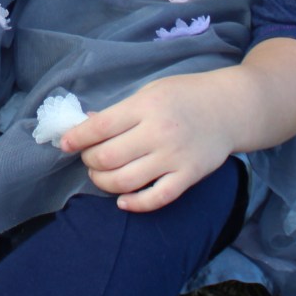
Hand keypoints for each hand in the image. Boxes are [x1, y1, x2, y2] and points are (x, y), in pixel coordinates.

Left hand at [59, 73, 237, 212]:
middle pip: (107, 157)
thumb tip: (86, 127)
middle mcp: (159, 132)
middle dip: (89, 161)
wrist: (231, 108)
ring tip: (100, 176)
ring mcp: (174, 157)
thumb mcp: (151, 91)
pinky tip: (122, 200)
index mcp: (146, 106)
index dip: (76, 138)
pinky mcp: (189, 176)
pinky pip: (156, 198)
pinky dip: (134, 204)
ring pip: (125, 181)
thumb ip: (121, 111)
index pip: (100, 126)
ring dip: (103, 183)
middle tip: (89, 159)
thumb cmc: (186, 96)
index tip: (65, 144)